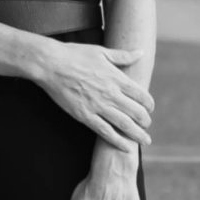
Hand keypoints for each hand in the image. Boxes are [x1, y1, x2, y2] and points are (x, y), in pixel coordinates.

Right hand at [29, 41, 152, 149]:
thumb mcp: (101, 52)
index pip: (142, 95)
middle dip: (145, 121)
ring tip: (145, 140)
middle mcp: (111, 94)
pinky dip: (118, 141)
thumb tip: (140, 52)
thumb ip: (123, 56)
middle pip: (137, 112)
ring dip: (138, 134)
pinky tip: (126, 147)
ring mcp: (98, 106)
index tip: (149, 108)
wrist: (50, 64)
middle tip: (147, 126)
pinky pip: (105, 132)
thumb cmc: (74, 54)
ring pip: (125, 125)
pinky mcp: (85, 115)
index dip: (149, 104)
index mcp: (117, 78)